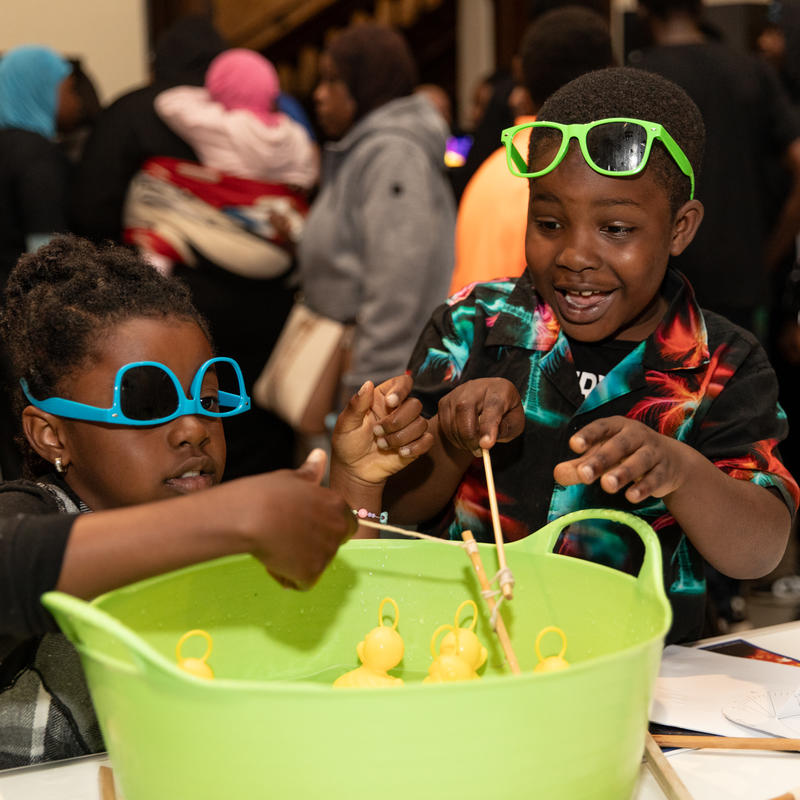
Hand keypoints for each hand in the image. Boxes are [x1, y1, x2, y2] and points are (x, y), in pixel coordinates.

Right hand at [242, 449, 356, 589]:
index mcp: (338, 505)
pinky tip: (273, 561)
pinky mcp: (311, 574)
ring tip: (276, 545)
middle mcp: (338, 530)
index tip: (305, 524)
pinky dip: (289, 577)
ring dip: (299, 561)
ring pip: (316, 564)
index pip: (347, 523)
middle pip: (332, 545)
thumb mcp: (291, 478)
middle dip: (313, 545)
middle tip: (286, 534)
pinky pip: (303, 582)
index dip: (326, 526)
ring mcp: (326, 554)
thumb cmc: (267, 494)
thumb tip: (320, 457)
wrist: (250, 517)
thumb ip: (310, 474)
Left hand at [331, 375, 432, 485]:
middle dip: (397, 421)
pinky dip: (415, 447)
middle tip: (377, 432)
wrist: (354, 469)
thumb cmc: (347, 443)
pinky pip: (428, 440)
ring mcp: (409, 427)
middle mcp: (399, 410)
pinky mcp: (416, 444)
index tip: (391, 402)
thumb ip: (356, 404)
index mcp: (383, 398)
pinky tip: (400, 453)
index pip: (403, 383)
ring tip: (382, 445)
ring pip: (421, 423)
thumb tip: (367, 383)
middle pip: (415, 404)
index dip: (401, 390)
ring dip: (401, 437)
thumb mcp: (346, 423)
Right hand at [436, 378, 523, 454]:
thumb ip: (507, 429)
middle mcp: (476, 386)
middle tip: (478, 451)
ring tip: (473, 446)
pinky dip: (452, 437)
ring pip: (452, 418)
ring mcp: (457, 392)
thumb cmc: (505, 412)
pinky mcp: (445, 401)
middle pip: (465, 408)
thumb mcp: (515, 422)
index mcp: (499, 389)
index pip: (492, 405)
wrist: (489, 400)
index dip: (488, 426)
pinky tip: (464, 441)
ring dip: (461, 439)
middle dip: (469, 435)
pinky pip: (444, 423)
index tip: (486, 445)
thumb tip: (487, 441)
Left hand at [553, 416, 689, 502]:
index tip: (574, 445)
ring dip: (623, 472)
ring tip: (607, 485)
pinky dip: (644, 488)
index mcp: (616, 426)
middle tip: (584, 475)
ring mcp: (653, 452)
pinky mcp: (664, 471)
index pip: (601, 427)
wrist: (671, 461)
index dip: (588, 435)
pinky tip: (631, 497)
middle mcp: (636, 435)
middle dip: (601, 459)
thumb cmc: (625, 455)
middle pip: (619, 445)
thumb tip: (558, 474)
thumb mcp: (601, 455)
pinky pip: (655, 479)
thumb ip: (579, 465)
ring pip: (639, 460)